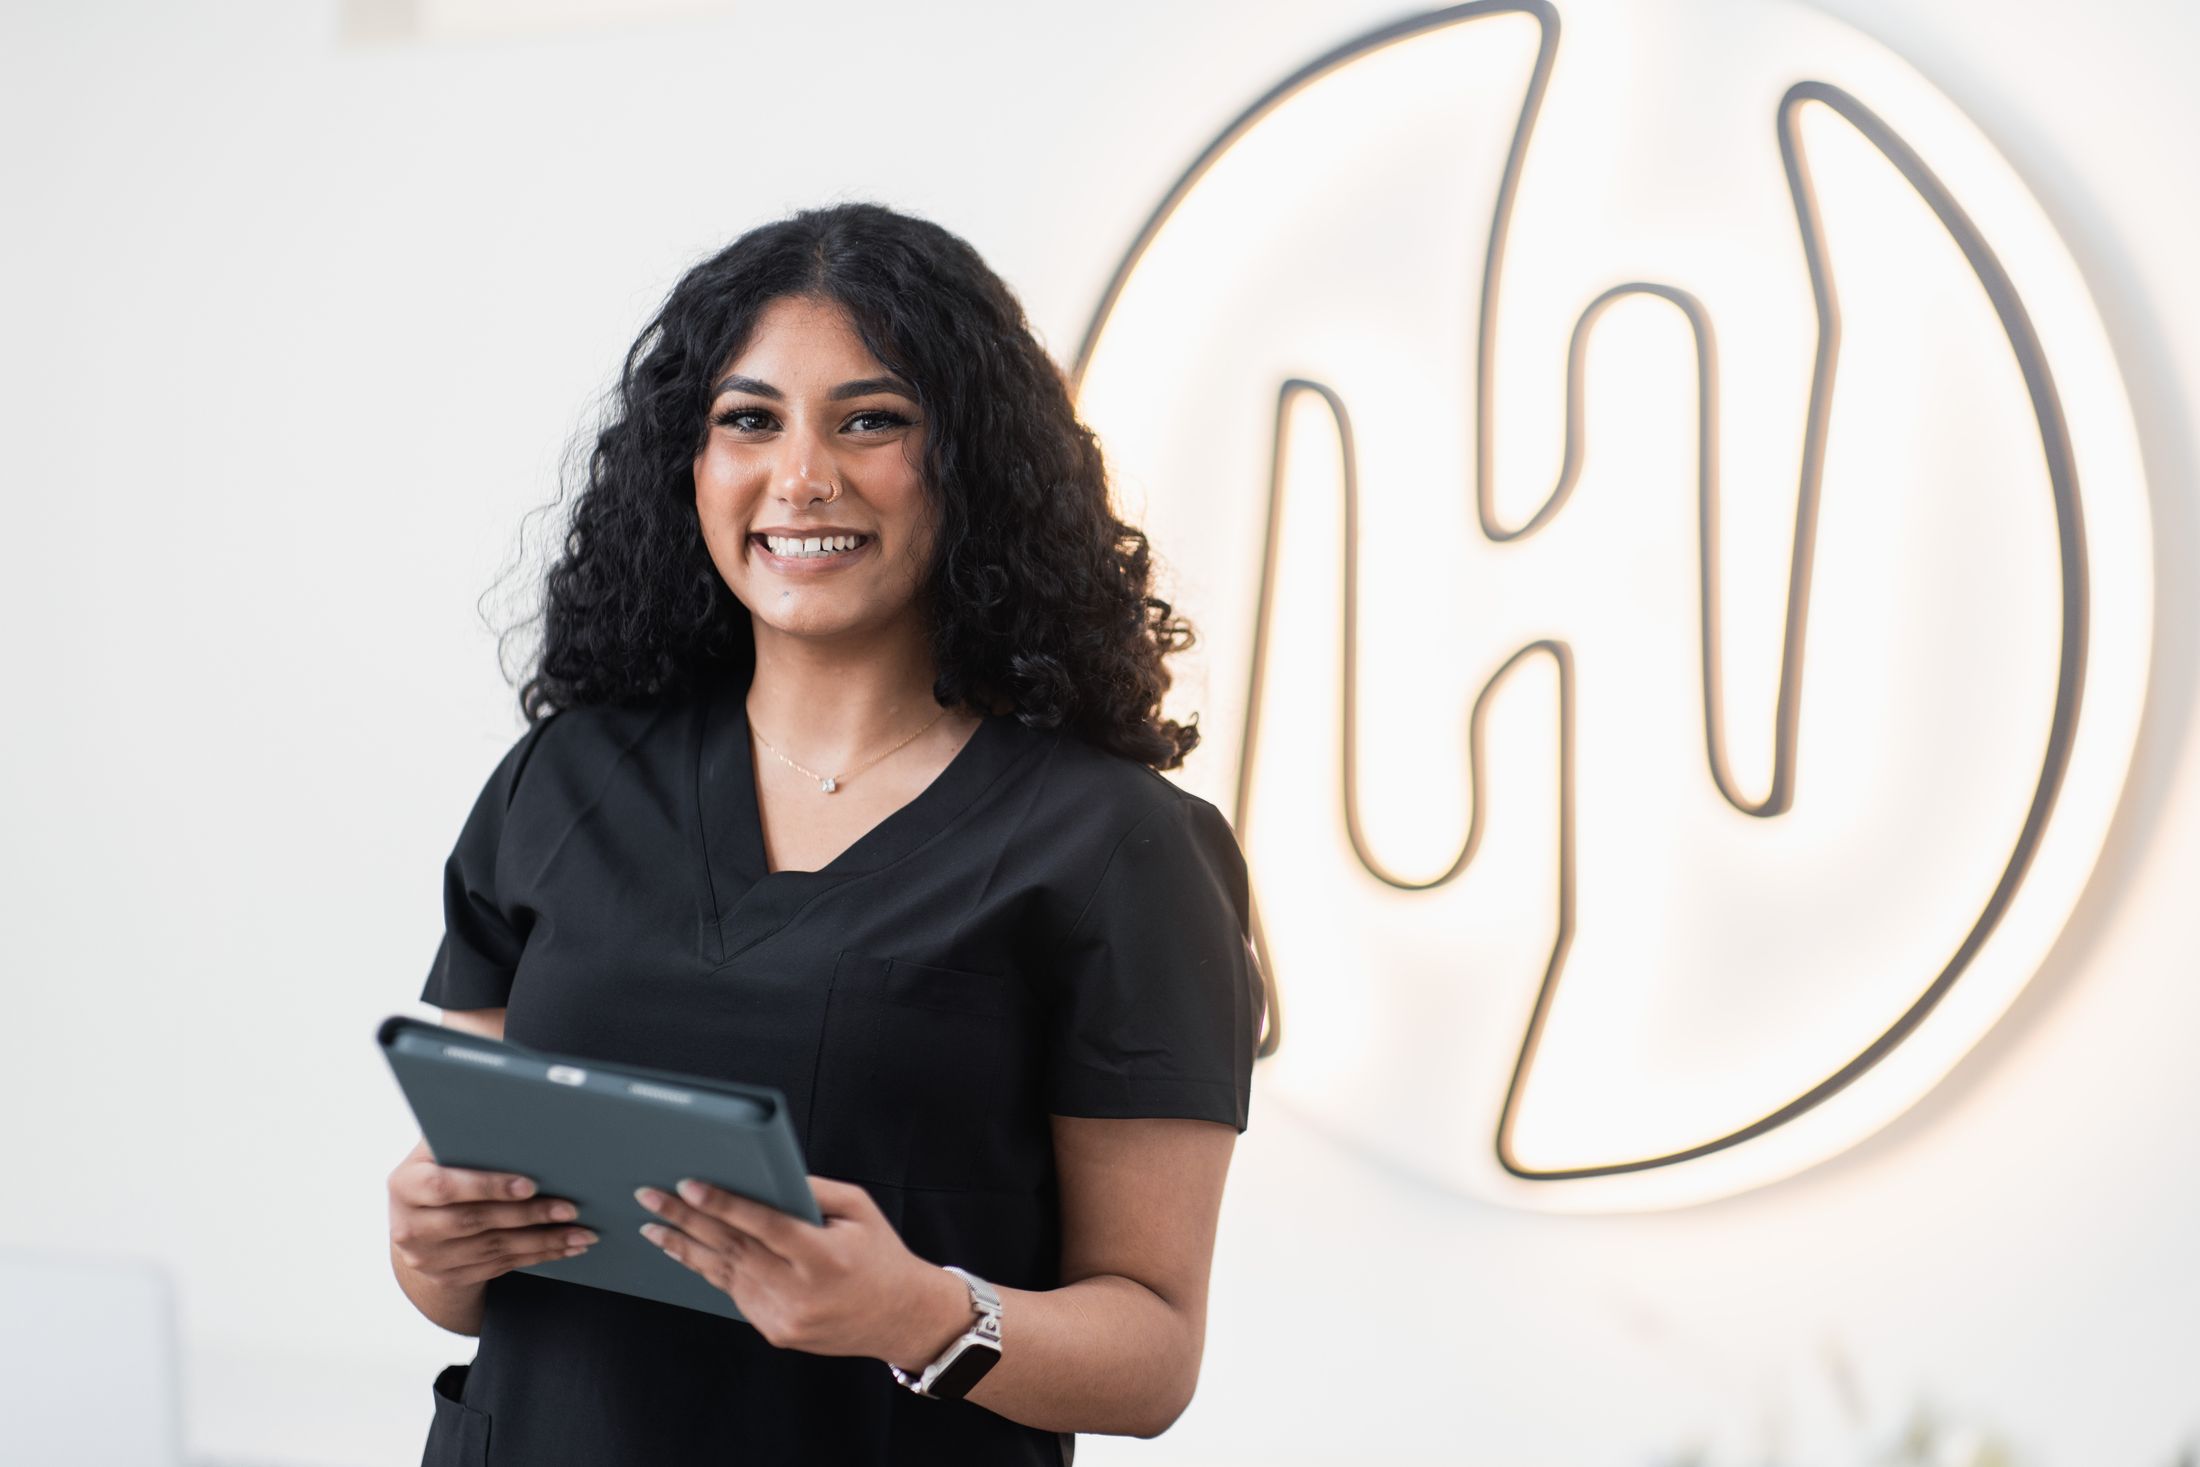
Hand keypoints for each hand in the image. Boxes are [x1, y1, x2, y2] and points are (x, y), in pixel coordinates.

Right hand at [387, 1137, 598, 1288]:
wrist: (417, 1222)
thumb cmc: (439, 1169)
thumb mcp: (438, 1149)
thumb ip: (462, 1136)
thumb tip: (509, 1110)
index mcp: (406, 1184)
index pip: (444, 1186)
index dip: (487, 1186)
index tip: (530, 1185)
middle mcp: (410, 1226)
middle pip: (475, 1221)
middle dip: (529, 1215)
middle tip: (570, 1208)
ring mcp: (427, 1257)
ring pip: (493, 1249)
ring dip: (543, 1241)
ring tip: (580, 1233)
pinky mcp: (448, 1276)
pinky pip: (499, 1267)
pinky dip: (537, 1256)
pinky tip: (565, 1247)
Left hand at [634, 1174, 969, 1365]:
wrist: (900, 1317)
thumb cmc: (880, 1255)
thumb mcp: (859, 1210)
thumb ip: (812, 1191)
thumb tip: (760, 1175)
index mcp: (825, 1256)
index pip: (765, 1225)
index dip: (724, 1204)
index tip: (689, 1185)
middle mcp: (801, 1291)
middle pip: (732, 1248)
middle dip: (686, 1219)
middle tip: (651, 1197)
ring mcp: (785, 1317)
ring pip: (724, 1274)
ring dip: (684, 1247)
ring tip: (653, 1226)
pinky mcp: (775, 1331)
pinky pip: (735, 1293)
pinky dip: (709, 1269)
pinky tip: (687, 1251)